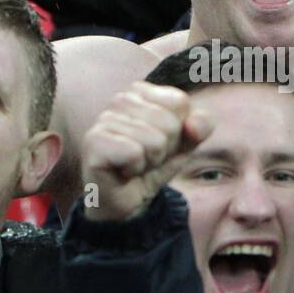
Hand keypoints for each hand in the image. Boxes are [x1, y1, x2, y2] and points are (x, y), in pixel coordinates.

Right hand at [80, 82, 213, 221]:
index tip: (160, 144)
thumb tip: (194, 124)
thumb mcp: (184, 144)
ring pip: (154, 140)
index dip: (179, 131)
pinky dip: (134, 169)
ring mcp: (104, 118)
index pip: (180, 102)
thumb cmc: (152, 166)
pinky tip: (122, 170)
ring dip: (149, 161)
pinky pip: (134, 153)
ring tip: (133, 164)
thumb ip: (200, 127)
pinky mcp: (93, 141)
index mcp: (142, 91)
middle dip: (164, 149)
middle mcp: (120, 99)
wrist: (127, 201)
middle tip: (145, 158)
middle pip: (169, 123)